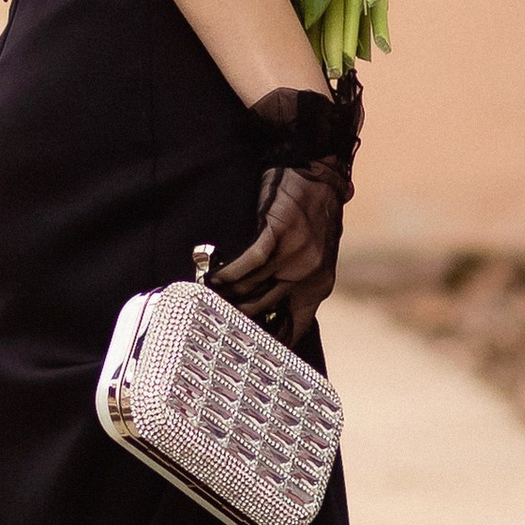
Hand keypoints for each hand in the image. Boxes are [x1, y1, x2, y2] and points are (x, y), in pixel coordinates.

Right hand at [209, 77, 361, 339]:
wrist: (319, 167)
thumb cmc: (312, 208)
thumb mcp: (316, 250)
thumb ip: (299, 277)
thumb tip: (272, 306)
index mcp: (319, 284)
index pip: (294, 327)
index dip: (271, 345)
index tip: (249, 357)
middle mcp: (309, 275)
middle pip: (265, 312)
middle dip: (238, 321)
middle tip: (214, 327)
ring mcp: (295, 256)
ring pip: (252, 290)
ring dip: (226, 298)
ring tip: (206, 303)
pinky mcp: (278, 234)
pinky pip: (247, 264)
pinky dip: (227, 274)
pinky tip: (211, 280)